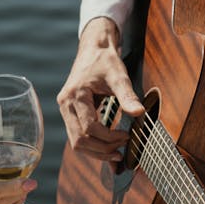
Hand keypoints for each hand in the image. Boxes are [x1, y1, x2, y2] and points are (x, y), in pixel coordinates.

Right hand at [57, 17, 144, 160]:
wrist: (93, 49)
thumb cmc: (105, 61)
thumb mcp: (119, 76)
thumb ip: (127, 96)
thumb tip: (139, 113)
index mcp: (75, 95)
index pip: (90, 127)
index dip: (109, 137)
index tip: (127, 136)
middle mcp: (65, 104)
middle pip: (79, 140)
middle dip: (102, 149)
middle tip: (122, 150)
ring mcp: (65, 109)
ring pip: (75, 142)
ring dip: (96, 151)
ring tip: (115, 154)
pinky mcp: (69, 112)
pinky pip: (76, 136)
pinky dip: (91, 145)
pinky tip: (107, 147)